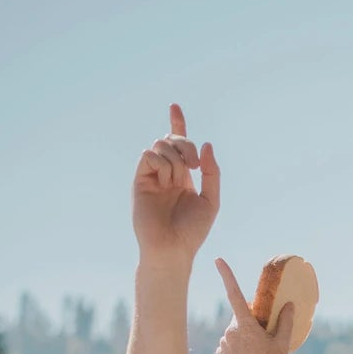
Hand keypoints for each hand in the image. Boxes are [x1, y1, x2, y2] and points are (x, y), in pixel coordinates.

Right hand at [132, 104, 219, 267]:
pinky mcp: (139, 179)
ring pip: (161, 145)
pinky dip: (162, 164)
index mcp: (183, 177)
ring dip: (176, 158)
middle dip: (186, 145)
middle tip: (196, 165)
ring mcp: (152, 175)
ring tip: (178, 181)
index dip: (177, 123)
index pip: (179, 145)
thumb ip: (212, 173)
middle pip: (172, 140)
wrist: (172, 248)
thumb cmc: (192, 231)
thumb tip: (206, 144)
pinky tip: (166, 181)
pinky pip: (149, 155)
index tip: (174, 105)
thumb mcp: (211, 201)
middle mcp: (166, 173)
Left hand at [214, 259, 292, 353]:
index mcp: (245, 326)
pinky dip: (240, 349)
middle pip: (241, 317)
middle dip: (252, 322)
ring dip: (246, 337)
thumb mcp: (282, 347)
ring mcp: (223, 343)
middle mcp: (230, 331)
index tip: (218, 260)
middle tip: (266, 340)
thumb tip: (289, 304)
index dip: (227, 275)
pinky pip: (230, 344)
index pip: (234, 295)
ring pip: (235, 331)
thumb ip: (285, 322)